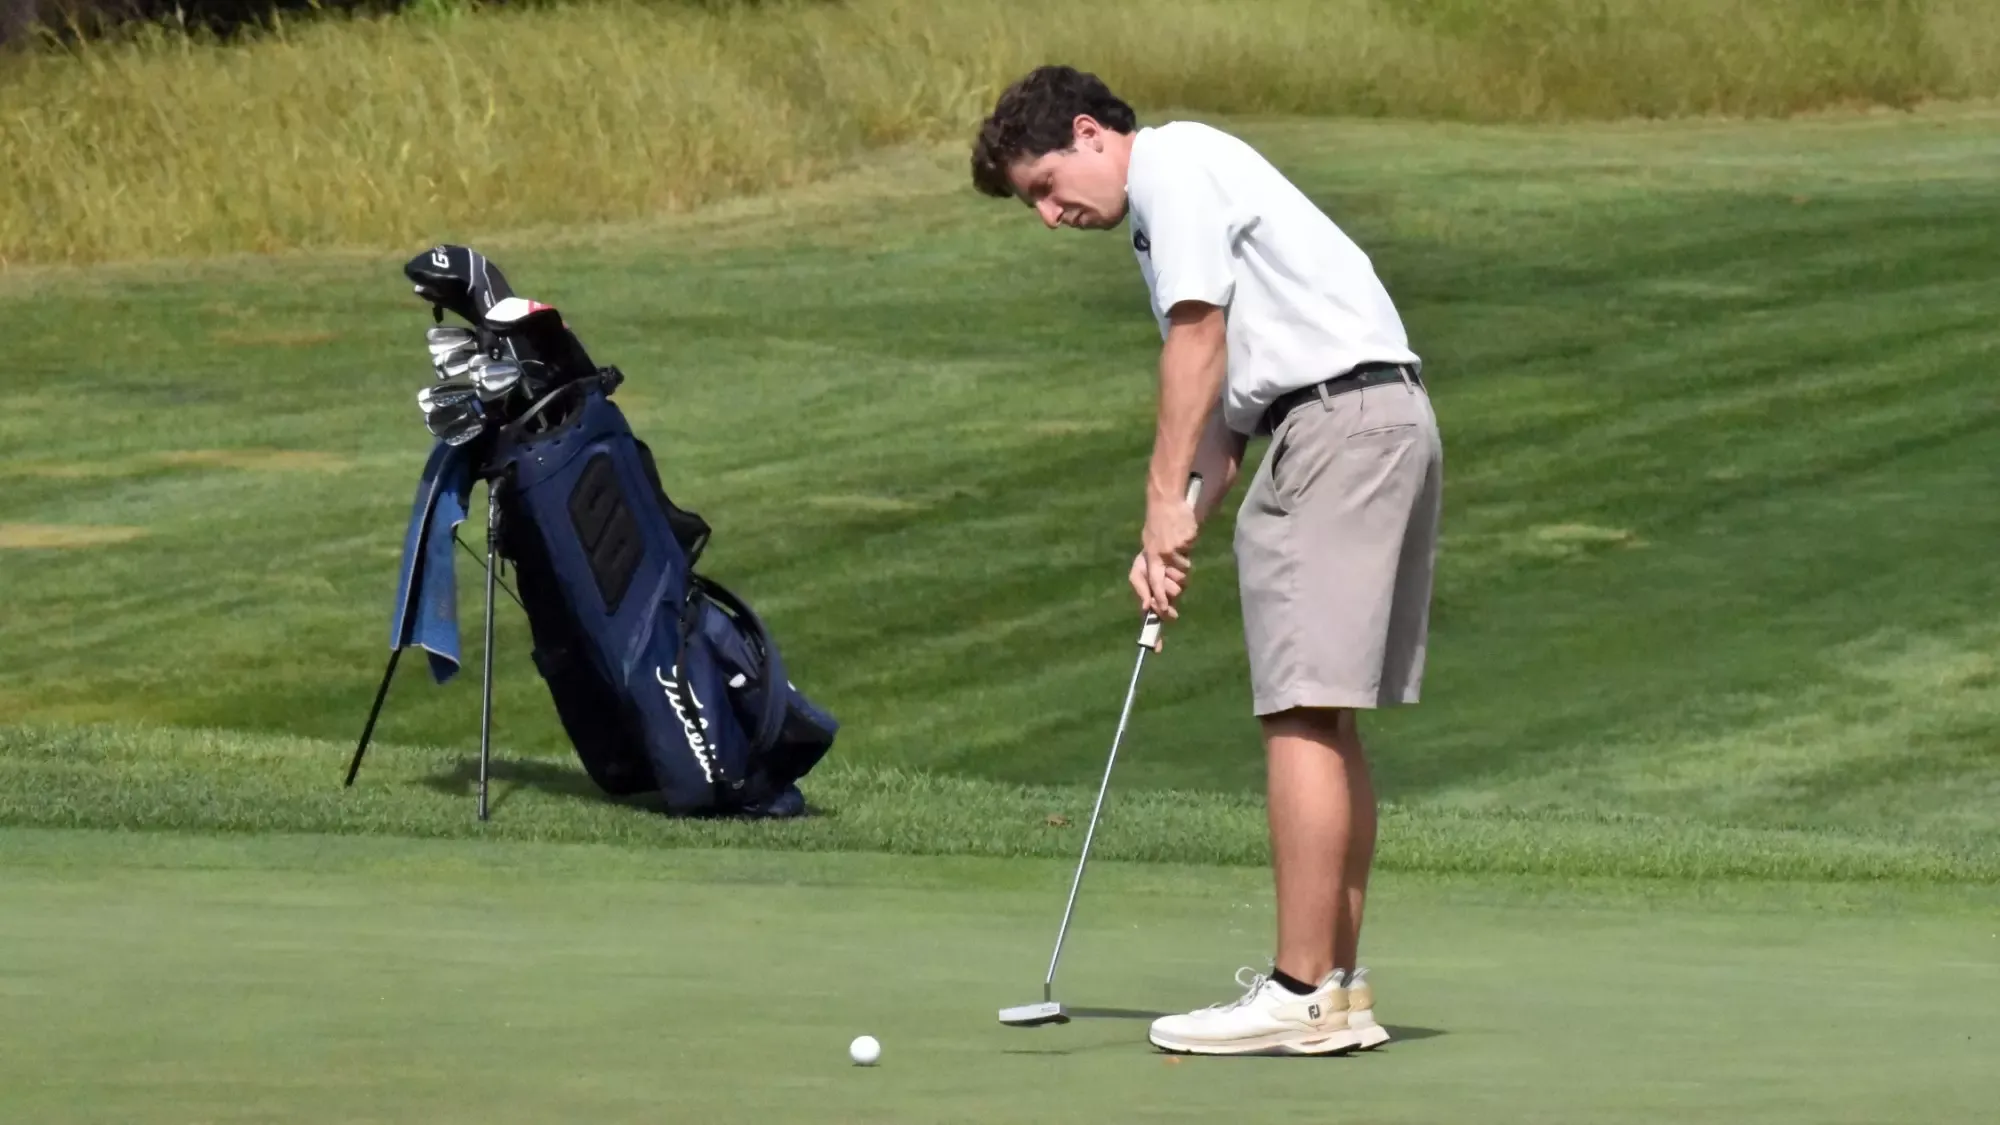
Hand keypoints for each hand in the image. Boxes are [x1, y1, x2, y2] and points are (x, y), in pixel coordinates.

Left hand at [1135, 491, 1198, 618]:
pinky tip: (1183, 541)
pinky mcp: (1186, 541)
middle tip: (1176, 584)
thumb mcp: (1148, 547)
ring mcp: (1173, 548)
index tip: (1164, 612)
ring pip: (1183, 574)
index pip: (1151, 583)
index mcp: (1147, 556)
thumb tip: (1147, 602)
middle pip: (1171, 585)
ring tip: (1177, 554)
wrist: (1166, 502)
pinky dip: (1187, 553)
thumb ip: (1148, 572)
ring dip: (1182, 570)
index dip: (1158, 600)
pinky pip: (1189, 558)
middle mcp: (1158, 554)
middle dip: (1175, 589)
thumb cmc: (1156, 527)